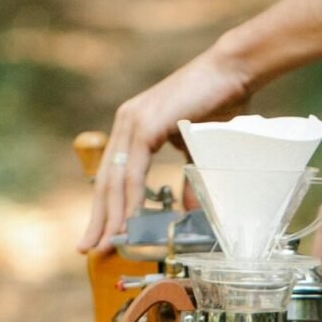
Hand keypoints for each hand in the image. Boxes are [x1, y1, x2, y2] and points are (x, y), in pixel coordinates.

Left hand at [77, 47, 252, 253]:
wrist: (233, 72)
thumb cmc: (221, 105)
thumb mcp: (198, 152)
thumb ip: (188, 181)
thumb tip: (187, 214)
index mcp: (133, 128)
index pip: (111, 175)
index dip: (103, 207)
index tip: (97, 234)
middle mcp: (126, 123)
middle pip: (105, 182)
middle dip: (97, 219)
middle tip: (88, 249)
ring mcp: (133, 123)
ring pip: (116, 180)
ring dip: (111, 216)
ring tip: (107, 244)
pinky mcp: (146, 125)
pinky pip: (134, 172)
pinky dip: (130, 199)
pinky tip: (127, 222)